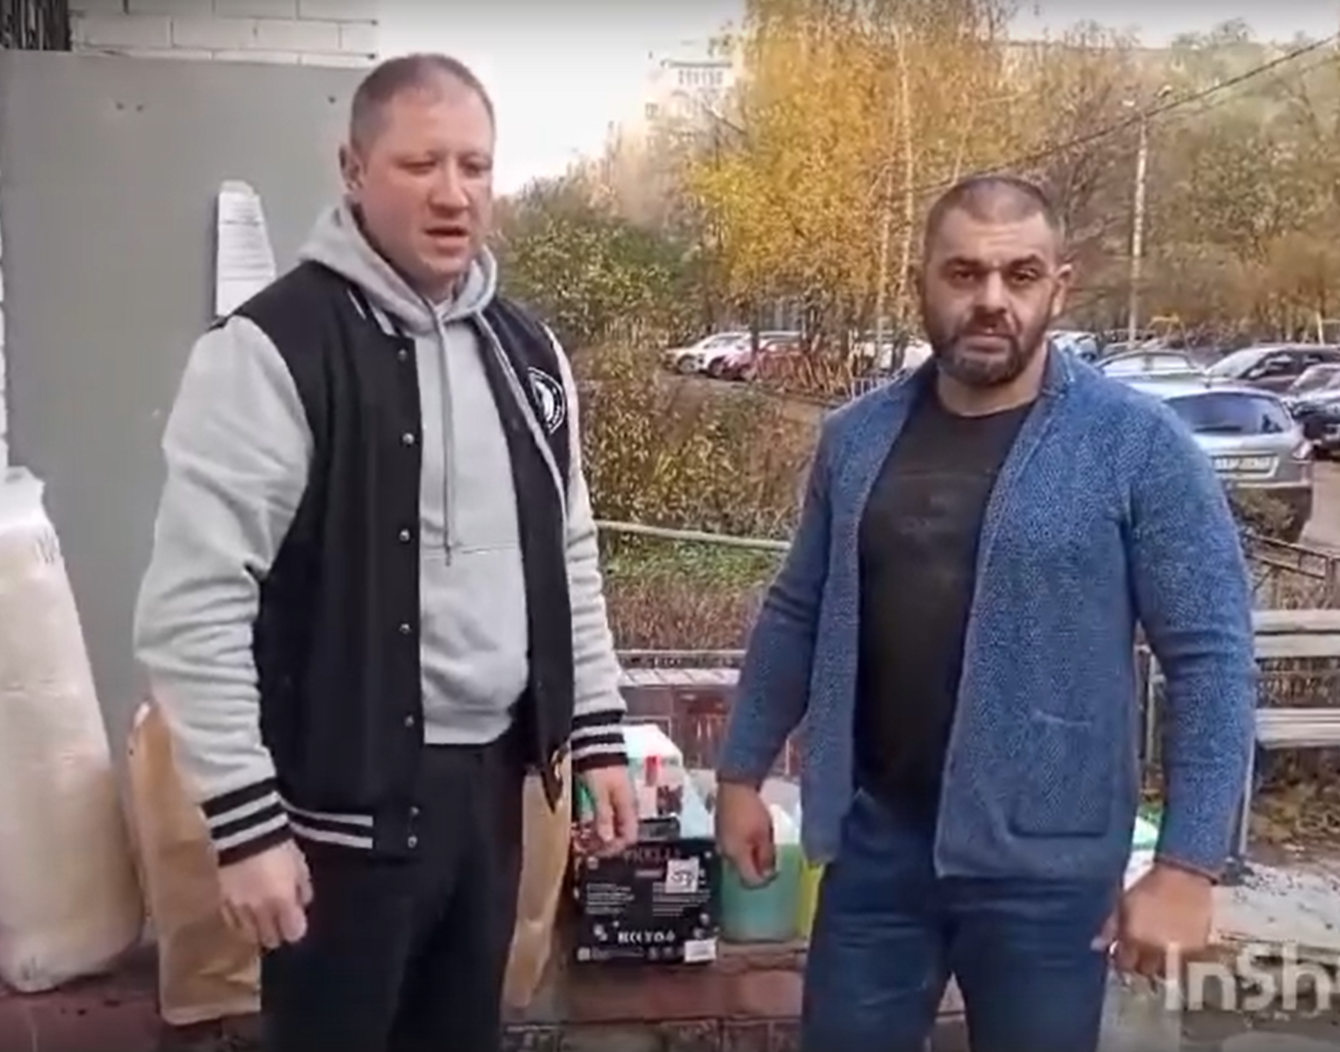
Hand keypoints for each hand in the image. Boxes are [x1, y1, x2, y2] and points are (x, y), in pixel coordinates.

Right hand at [218, 840, 312, 949]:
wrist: (245, 831)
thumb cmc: (279, 845)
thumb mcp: (299, 864)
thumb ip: (302, 888)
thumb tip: (302, 904)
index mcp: (283, 900)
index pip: (293, 932)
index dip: (296, 930)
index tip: (296, 924)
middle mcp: (261, 910)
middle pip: (270, 939)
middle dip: (277, 934)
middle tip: (279, 924)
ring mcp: (239, 908)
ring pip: (249, 935)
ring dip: (257, 931)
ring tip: (262, 921)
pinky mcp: (223, 902)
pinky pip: (232, 923)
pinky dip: (241, 923)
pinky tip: (246, 915)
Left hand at [580, 765, 637, 855]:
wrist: (597, 742)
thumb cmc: (600, 767)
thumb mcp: (600, 792)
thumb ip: (603, 816)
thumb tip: (607, 839)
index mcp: (627, 806)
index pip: (629, 836)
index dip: (614, 848)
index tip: (597, 852)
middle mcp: (625, 805)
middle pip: (619, 833)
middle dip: (602, 843)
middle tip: (584, 848)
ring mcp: (616, 800)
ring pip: (610, 825)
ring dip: (596, 834)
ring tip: (580, 838)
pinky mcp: (605, 794)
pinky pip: (603, 815)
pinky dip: (593, 823)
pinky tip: (581, 825)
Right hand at [715, 780, 775, 885]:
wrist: (734, 784)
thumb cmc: (751, 810)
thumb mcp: (764, 835)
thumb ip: (766, 857)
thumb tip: (767, 876)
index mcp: (736, 856)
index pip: (750, 880)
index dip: (764, 880)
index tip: (776, 872)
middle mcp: (724, 852)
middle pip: (742, 870)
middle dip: (756, 868)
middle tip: (771, 860)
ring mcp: (720, 840)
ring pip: (737, 858)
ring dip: (750, 856)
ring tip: (764, 847)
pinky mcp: (720, 829)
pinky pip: (733, 846)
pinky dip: (744, 846)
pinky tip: (752, 837)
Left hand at [1093, 863, 1213, 978]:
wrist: (1184, 875)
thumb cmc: (1149, 885)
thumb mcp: (1123, 901)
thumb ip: (1110, 926)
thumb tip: (1097, 945)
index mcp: (1133, 936)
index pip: (1124, 964)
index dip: (1122, 960)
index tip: (1122, 954)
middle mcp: (1154, 948)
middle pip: (1144, 970)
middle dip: (1139, 964)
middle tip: (1139, 952)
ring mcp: (1177, 951)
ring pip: (1164, 970)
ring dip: (1158, 963)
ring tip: (1156, 950)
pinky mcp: (1196, 949)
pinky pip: (1182, 962)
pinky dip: (1176, 958)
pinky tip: (1173, 945)